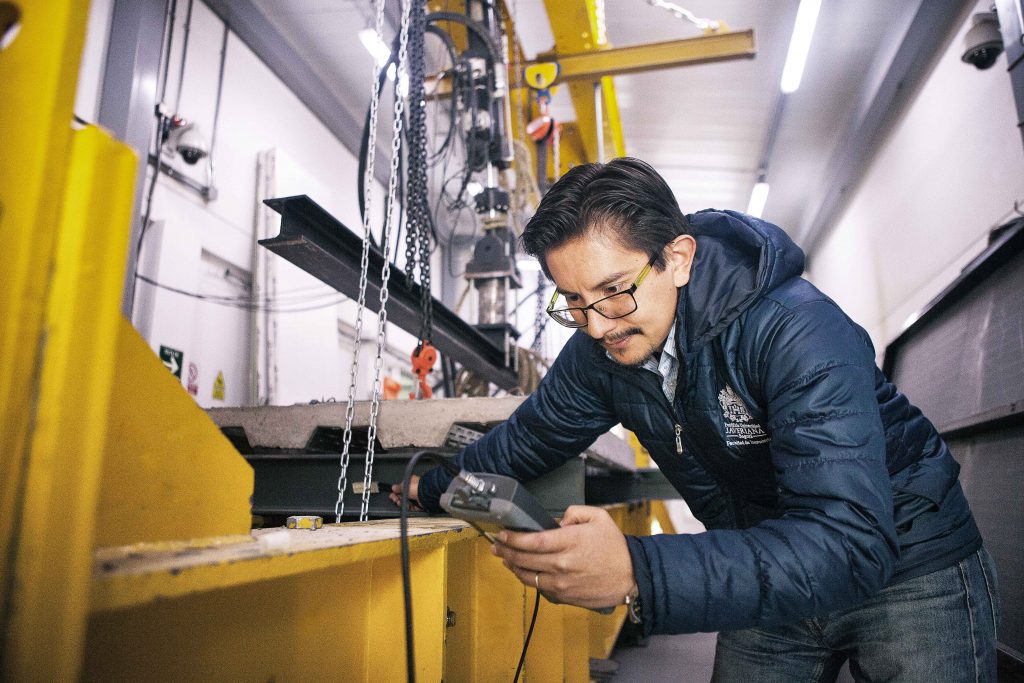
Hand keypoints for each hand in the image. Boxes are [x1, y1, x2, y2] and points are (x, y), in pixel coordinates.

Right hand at [389, 475, 421, 509]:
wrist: (426, 494)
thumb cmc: (417, 487)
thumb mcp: (404, 485)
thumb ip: (398, 487)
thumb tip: (393, 487)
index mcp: (411, 482)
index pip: (402, 487)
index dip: (396, 491)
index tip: (392, 493)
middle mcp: (414, 489)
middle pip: (403, 495)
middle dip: (397, 497)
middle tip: (394, 499)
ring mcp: (416, 497)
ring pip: (406, 501)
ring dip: (401, 502)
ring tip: (398, 502)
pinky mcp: (418, 504)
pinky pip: (411, 507)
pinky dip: (407, 507)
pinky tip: (404, 506)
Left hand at [492, 505, 635, 609]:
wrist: (631, 576)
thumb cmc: (615, 548)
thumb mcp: (599, 517)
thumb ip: (575, 512)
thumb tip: (558, 521)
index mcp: (569, 542)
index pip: (532, 541)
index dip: (513, 538)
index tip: (502, 534)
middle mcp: (562, 564)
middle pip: (524, 560)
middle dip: (505, 551)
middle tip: (496, 545)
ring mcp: (562, 583)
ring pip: (527, 577)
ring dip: (512, 567)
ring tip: (504, 559)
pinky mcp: (565, 597)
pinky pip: (540, 590)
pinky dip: (529, 581)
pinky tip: (524, 573)